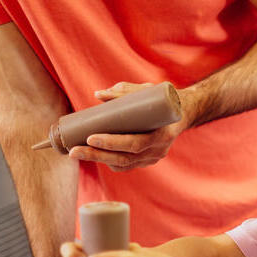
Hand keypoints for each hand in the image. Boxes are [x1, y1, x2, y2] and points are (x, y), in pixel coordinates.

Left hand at [68, 82, 187, 171]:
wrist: (182, 113)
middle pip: (125, 158)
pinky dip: (109, 161)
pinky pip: (126, 165)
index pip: (135, 143)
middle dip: (97, 155)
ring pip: (123, 164)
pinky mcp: (148, 160)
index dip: (112, 143)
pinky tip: (94, 155)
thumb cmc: (160, 100)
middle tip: (74, 150)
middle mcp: (158, 150)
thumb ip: (124, 93)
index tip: (91, 137)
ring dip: (99, 159)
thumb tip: (98, 95)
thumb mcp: (146, 91)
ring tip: (77, 152)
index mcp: (162, 133)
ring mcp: (153, 157)